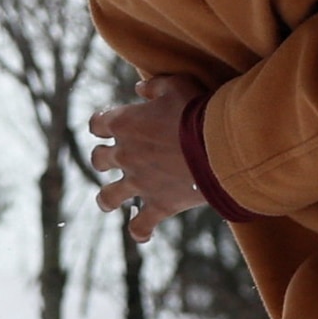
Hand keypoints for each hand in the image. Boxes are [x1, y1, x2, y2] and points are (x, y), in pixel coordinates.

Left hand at [88, 82, 211, 244]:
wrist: (220, 147)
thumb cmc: (199, 111)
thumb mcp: (178, 84)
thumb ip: (155, 86)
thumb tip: (139, 89)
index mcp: (125, 123)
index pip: (97, 123)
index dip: (100, 124)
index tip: (107, 126)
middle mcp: (125, 154)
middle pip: (99, 160)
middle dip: (103, 159)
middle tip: (114, 160)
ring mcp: (140, 182)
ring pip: (108, 196)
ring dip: (107, 199)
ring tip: (109, 201)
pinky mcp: (159, 204)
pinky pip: (141, 225)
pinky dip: (140, 231)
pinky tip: (142, 234)